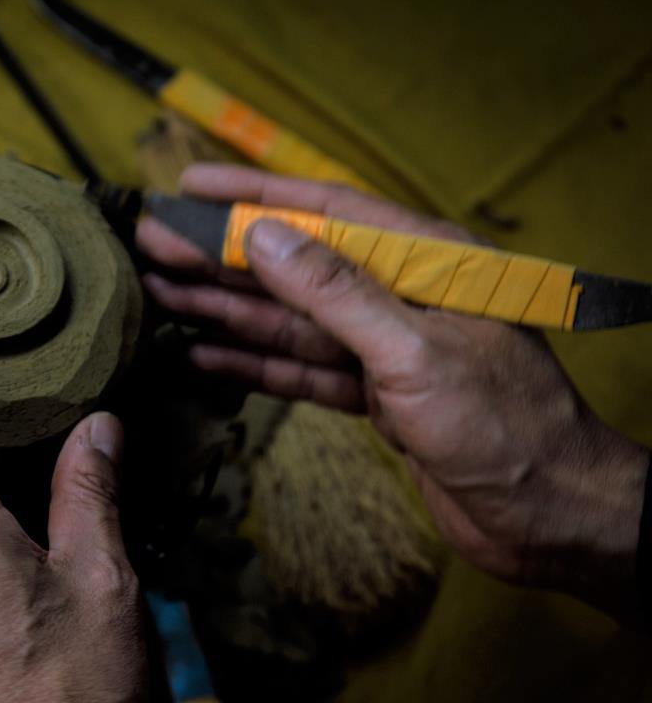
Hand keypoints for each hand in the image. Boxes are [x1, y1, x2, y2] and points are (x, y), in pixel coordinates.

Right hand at [138, 164, 648, 621]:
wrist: (551, 516)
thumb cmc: (506, 427)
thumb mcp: (415, 352)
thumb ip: (337, 294)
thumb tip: (266, 237)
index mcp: (424, 262)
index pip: (325, 211)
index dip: (254, 197)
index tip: (191, 186)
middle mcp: (399, 296)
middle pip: (294, 266)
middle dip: (222, 256)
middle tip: (152, 245)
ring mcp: (383, 349)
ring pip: (288, 320)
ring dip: (225, 309)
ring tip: (160, 294)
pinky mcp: (374, 397)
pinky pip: (300, 370)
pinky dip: (252, 363)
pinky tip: (202, 354)